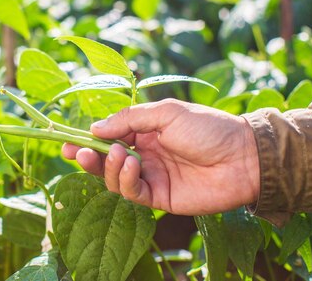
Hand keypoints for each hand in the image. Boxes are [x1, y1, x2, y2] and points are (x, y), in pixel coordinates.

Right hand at [62, 99, 259, 214]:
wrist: (244, 157)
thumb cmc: (208, 127)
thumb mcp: (166, 112)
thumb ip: (129, 119)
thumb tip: (95, 128)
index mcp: (146, 132)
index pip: (109, 136)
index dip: (87, 139)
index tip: (67, 141)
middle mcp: (145, 155)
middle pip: (106, 160)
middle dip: (88, 157)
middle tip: (76, 153)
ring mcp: (152, 177)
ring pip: (116, 178)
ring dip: (110, 166)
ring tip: (121, 154)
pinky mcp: (160, 199)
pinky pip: (133, 194)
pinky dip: (127, 180)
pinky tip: (134, 165)